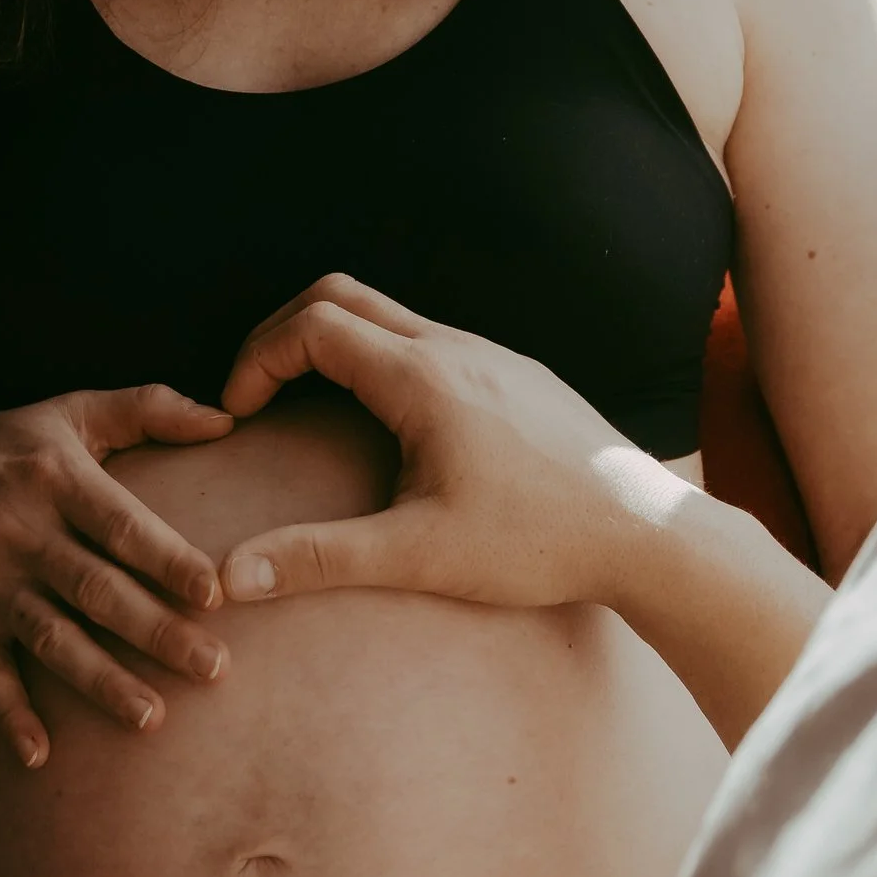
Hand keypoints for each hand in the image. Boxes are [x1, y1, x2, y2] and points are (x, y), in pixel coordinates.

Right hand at [0, 385, 234, 763]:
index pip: (118, 522)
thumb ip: (148, 408)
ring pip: (51, 639)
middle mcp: (20, 531)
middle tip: (214, 669)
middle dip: (156, 632)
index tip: (213, 592)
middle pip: (96, 590)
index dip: (165, 557)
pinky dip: (9, 715)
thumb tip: (226, 419)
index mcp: (54, 478)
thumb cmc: (3, 447)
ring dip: (101, 682)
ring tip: (152, 717)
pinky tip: (38, 755)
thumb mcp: (68, 413)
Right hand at [215, 279, 679, 619]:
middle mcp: (455, 348)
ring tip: (306, 406)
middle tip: (254, 393)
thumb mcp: (418, 557)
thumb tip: (230, 578)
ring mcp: (492, 354)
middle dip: (281, 334)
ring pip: (389, 314)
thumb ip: (319, 560)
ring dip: (333, 343)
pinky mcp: (518, 374)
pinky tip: (386, 422)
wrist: (646, 532)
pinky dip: (381, 356)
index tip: (237, 413)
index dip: (255, 359)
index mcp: (422, 379)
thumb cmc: (537, 544)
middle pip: (341, 297)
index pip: (311, 328)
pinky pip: (431, 337)